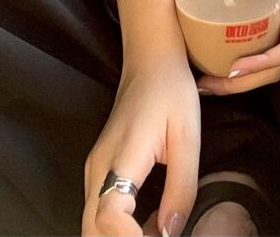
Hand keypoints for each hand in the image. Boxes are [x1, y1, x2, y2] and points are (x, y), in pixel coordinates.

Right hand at [82, 58, 200, 236]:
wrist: (150, 59)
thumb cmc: (171, 90)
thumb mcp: (187, 137)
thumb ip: (181, 187)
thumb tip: (170, 233)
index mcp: (122, 157)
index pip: (108, 216)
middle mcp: (98, 167)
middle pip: (93, 229)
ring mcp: (95, 167)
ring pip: (92, 223)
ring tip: (157, 234)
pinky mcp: (99, 166)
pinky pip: (99, 208)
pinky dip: (118, 227)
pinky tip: (147, 224)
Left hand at [196, 0, 279, 95]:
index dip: (265, 61)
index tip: (235, 66)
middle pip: (277, 62)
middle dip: (244, 80)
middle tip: (206, 86)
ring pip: (271, 52)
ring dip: (242, 72)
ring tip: (207, 79)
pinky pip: (267, 34)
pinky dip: (245, 48)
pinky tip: (219, 46)